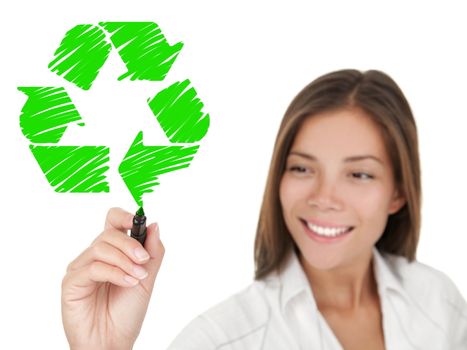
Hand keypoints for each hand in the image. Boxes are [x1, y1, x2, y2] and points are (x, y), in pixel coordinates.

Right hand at [61, 207, 164, 349]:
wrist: (113, 342)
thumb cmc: (126, 313)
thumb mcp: (147, 278)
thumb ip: (152, 252)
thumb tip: (154, 225)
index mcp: (112, 252)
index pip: (112, 222)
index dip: (124, 216)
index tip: (139, 219)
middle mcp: (94, 257)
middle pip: (108, 233)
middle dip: (130, 244)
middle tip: (144, 260)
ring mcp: (81, 268)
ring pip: (101, 247)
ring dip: (125, 260)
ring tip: (138, 276)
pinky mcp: (71, 282)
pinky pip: (94, 268)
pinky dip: (115, 273)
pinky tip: (128, 282)